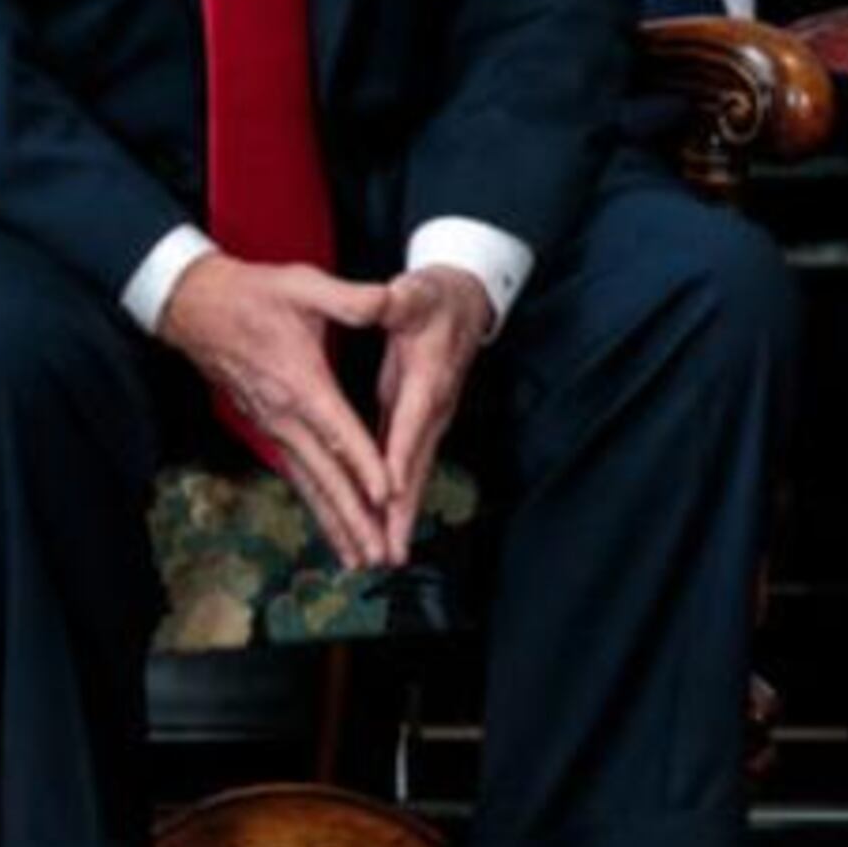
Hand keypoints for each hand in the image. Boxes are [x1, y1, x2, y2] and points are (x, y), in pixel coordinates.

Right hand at [159, 255, 398, 568]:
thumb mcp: (304, 284)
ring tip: (360, 558)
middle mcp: (284, 415)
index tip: (388, 493)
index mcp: (300, 381)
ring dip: (335, 522)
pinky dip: (318, 505)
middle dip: (353, 516)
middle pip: (324, 473)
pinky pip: (298, 475)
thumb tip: (387, 300)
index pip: (337, 430)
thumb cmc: (255, 294)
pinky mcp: (269, 430)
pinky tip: (333, 529)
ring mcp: (273, 427)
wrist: (197, 307)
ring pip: (309, 483)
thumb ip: (349, 298)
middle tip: (378, 552)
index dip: (363, 462)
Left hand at [372, 265, 492, 564]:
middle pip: (417, 466)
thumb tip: (391, 298)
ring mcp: (431, 421)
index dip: (399, 458)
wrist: (465, 303)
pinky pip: (408, 468)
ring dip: (401, 517)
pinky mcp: (422, 426)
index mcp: (428, 377)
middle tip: (390, 552)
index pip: (410, 423)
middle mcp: (434, 408)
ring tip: (387, 555)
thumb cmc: (435, 297)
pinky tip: (383, 526)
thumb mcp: (418, 291)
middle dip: (403, 511)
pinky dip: (397, 501)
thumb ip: (401, 299)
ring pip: (415, 474)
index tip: (388, 495)